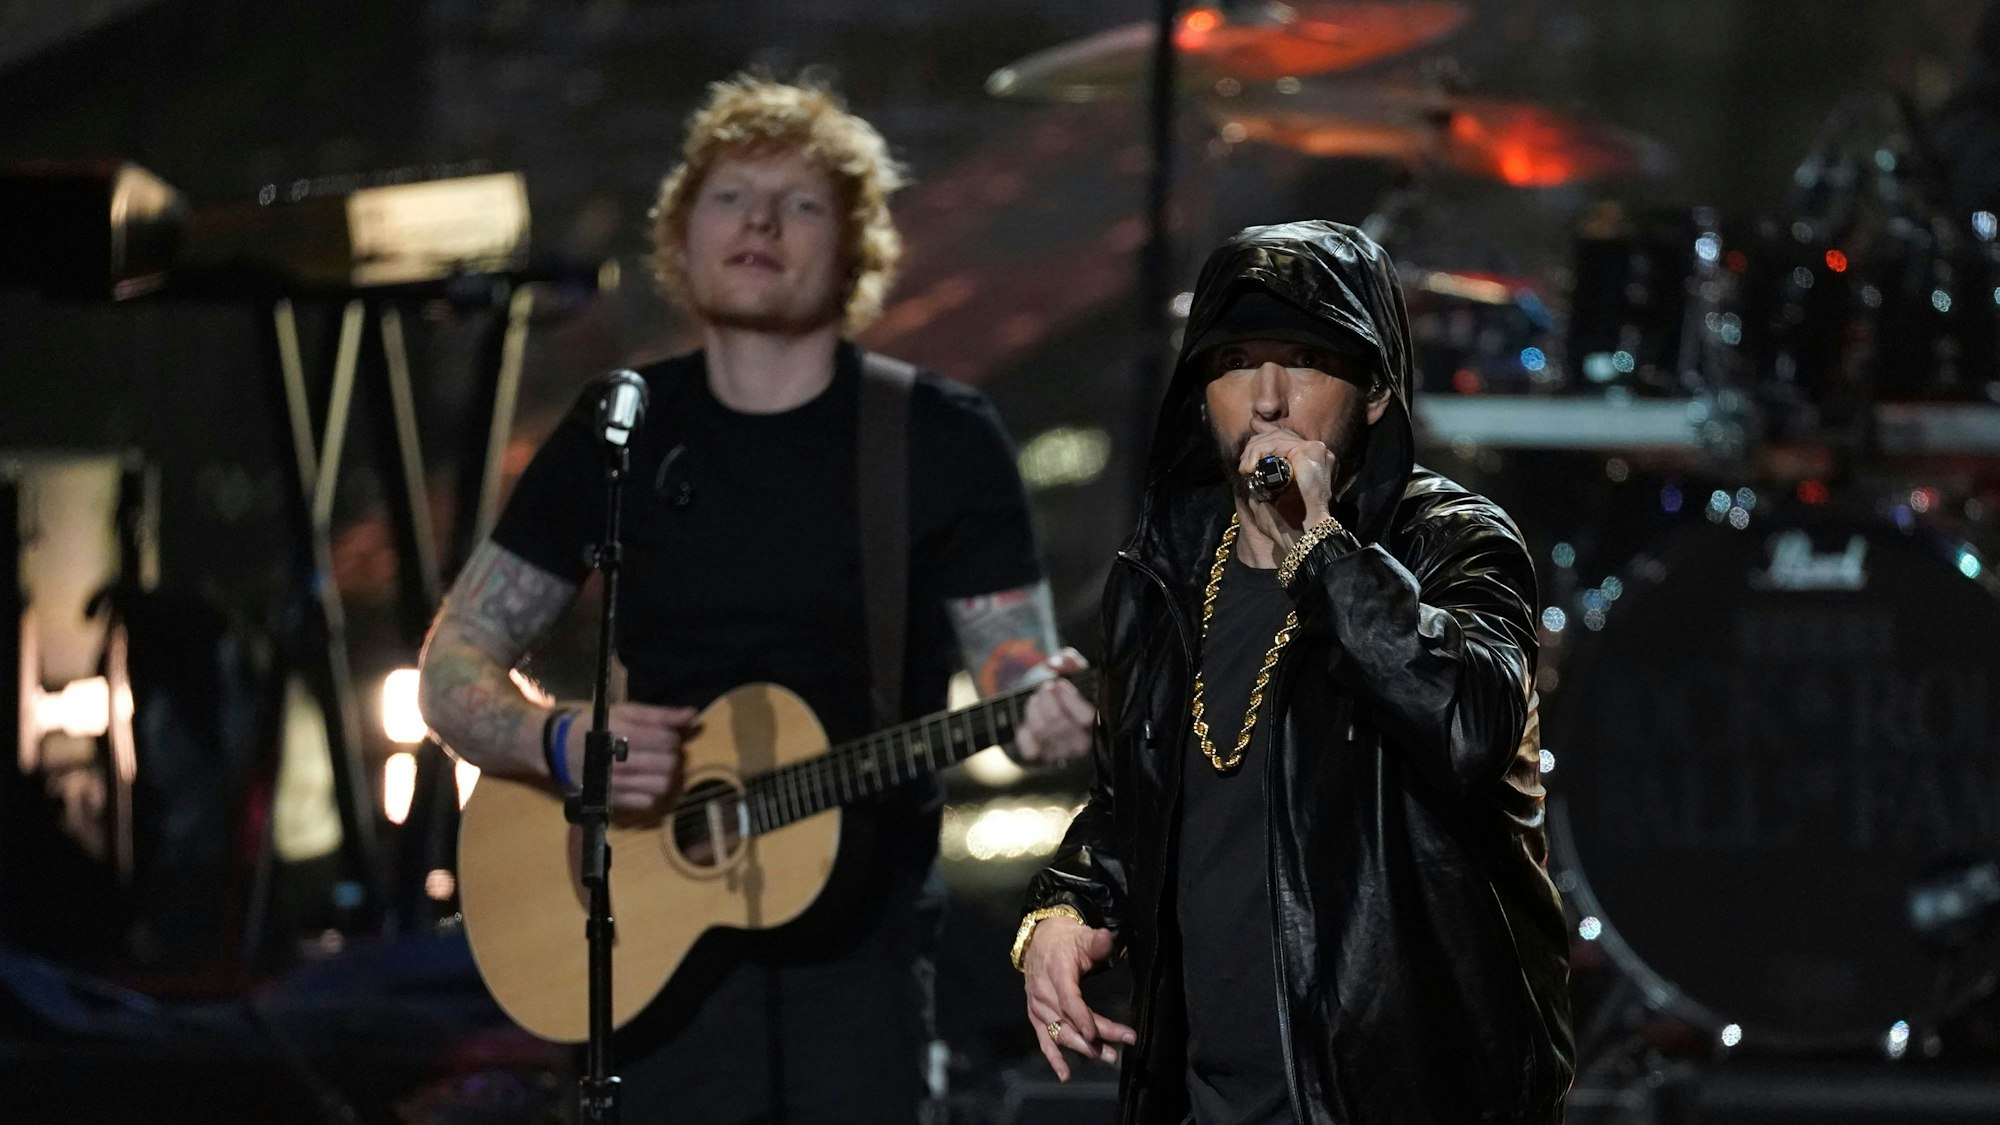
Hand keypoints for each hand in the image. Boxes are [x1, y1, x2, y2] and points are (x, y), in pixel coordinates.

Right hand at [561, 702, 695, 813]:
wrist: (559, 749)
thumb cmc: (596, 725)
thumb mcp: (624, 712)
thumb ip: (660, 715)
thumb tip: (692, 715)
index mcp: (624, 736)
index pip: (669, 741)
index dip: (674, 739)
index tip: (667, 737)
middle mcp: (621, 763)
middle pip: (669, 765)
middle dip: (673, 757)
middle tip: (664, 753)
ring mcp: (616, 785)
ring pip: (662, 786)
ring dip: (666, 777)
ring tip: (657, 768)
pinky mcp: (612, 801)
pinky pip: (647, 803)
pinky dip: (652, 793)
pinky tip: (644, 782)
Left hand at [1015, 649, 1094, 765]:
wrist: (1052, 713)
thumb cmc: (1068, 692)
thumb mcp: (1075, 674)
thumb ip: (1071, 663)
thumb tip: (1058, 662)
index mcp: (1096, 722)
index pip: (1086, 717)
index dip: (1070, 700)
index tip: (1058, 684)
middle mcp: (1081, 743)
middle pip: (1059, 722)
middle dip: (1047, 698)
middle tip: (1045, 687)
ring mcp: (1061, 753)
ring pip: (1042, 730)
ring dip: (1034, 708)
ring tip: (1036, 698)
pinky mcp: (1042, 759)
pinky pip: (1029, 750)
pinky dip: (1024, 734)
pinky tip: (1027, 724)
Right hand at [1023, 914, 1135, 1079]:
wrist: (1040, 939)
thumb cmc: (1067, 940)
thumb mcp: (1083, 935)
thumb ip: (1097, 941)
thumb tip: (1106, 939)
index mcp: (1056, 972)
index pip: (1068, 1000)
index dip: (1082, 1018)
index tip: (1097, 1033)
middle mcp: (1043, 993)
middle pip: (1068, 1022)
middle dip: (1093, 1039)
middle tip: (1118, 1051)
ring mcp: (1037, 1007)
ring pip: (1059, 1033)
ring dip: (1082, 1049)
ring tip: (1108, 1057)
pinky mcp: (1035, 1016)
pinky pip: (1043, 1040)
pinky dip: (1053, 1058)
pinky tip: (1065, 1075)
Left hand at [1237, 429, 1336, 552]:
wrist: (1299, 535)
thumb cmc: (1285, 523)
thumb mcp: (1266, 496)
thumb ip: (1260, 479)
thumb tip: (1248, 466)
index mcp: (1309, 463)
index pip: (1286, 438)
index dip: (1266, 431)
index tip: (1252, 427)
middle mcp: (1316, 454)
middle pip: (1280, 434)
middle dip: (1255, 445)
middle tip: (1243, 465)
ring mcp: (1316, 451)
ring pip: (1277, 436)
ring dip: (1254, 450)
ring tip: (1245, 469)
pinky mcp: (1311, 451)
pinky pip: (1279, 442)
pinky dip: (1259, 452)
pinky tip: (1251, 467)